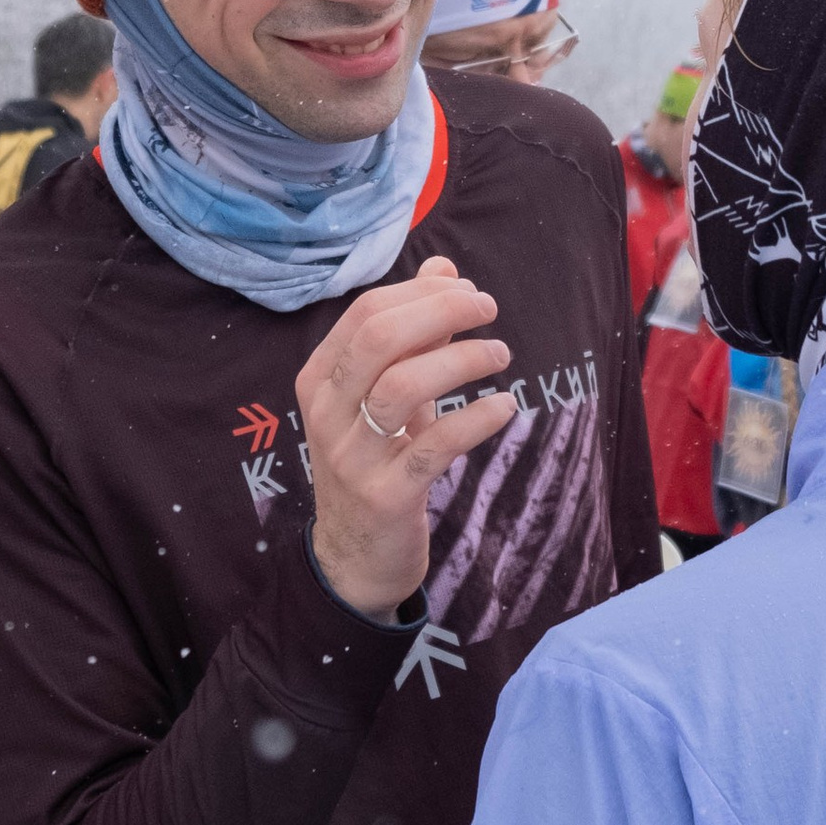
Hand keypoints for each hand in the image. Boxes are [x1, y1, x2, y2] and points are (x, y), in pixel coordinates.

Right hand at [299, 255, 515, 619]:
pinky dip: (476, 418)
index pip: (366, 312)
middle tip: (489, 309)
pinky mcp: (386, 495)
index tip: (466, 290)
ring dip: (462, 359)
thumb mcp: (386, 394)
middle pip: (379, 338)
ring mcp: (352, 456)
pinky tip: (506, 406)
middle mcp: (326, 413)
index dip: (422, 291)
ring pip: (403, 386)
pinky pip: (434, 446)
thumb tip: (445, 268)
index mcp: (320, 378)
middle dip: (442, 311)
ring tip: (500, 354)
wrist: (355, 556)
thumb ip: (412, 333)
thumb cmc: (376, 460)